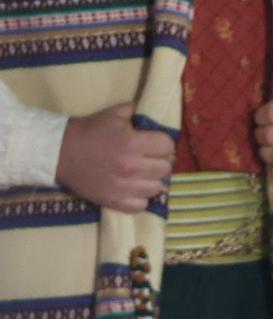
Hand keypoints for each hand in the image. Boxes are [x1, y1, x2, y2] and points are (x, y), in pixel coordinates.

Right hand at [56, 103, 173, 211]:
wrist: (59, 152)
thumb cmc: (89, 131)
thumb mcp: (115, 114)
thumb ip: (139, 112)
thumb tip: (155, 116)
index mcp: (133, 144)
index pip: (168, 146)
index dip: (162, 143)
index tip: (154, 143)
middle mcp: (131, 167)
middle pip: (165, 168)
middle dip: (159, 161)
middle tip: (148, 159)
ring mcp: (122, 187)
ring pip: (157, 188)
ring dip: (151, 180)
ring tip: (141, 175)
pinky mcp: (112, 201)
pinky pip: (140, 206)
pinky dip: (140, 199)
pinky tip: (133, 189)